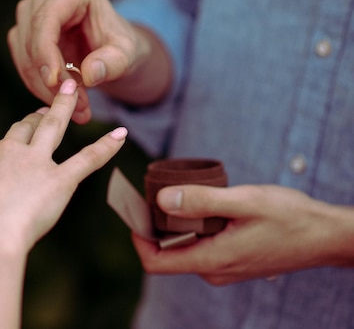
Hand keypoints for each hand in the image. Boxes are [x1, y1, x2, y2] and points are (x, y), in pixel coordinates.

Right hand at [0, 78, 126, 250]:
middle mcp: (8, 149)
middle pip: (23, 128)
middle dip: (33, 117)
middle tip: (41, 109)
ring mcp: (36, 162)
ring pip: (53, 127)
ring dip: (63, 107)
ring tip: (72, 91)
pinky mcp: (60, 180)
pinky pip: (87, 159)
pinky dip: (106, 147)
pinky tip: (121, 135)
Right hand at [7, 0, 164, 123]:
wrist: (114, 53)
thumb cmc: (121, 48)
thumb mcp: (128, 56)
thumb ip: (113, 63)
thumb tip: (90, 74)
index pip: (47, 18)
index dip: (45, 52)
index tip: (54, 83)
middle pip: (31, 35)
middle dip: (48, 75)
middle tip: (74, 104)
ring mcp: (32, 10)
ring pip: (22, 50)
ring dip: (41, 84)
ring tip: (73, 106)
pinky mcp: (24, 31)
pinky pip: (21, 60)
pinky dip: (36, 84)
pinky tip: (58, 99)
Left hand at [132, 183, 353, 284]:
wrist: (325, 235)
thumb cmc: (290, 217)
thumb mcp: (244, 201)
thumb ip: (201, 201)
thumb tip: (161, 201)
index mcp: (211, 260)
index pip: (155, 261)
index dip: (138, 236)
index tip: (135, 208)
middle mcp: (213, 270)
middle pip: (166, 251)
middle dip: (155, 224)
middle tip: (155, 191)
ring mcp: (223, 267)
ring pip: (184, 246)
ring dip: (176, 223)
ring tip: (181, 193)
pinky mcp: (232, 260)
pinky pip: (201, 245)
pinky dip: (194, 226)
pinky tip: (206, 204)